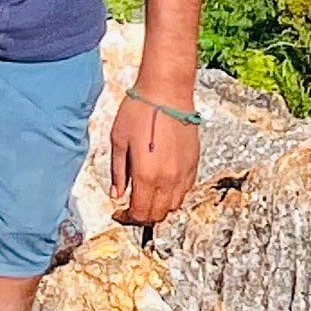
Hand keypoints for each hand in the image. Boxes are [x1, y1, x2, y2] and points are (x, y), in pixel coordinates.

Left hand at [107, 83, 200, 227]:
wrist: (167, 91)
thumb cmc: (139, 111)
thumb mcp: (119, 140)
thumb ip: (117, 171)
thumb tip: (116, 194)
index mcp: (146, 175)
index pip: (140, 212)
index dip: (128, 218)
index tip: (120, 212)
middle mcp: (168, 179)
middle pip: (158, 214)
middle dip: (143, 215)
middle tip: (132, 205)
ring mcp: (184, 172)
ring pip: (174, 205)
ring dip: (160, 206)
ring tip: (148, 194)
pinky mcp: (194, 163)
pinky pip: (186, 190)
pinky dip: (174, 194)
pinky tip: (163, 182)